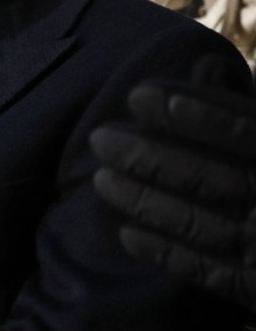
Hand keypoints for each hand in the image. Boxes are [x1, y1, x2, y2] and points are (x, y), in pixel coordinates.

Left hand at [90, 55, 255, 308]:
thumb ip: (245, 107)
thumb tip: (206, 64)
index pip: (248, 131)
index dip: (196, 112)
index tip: (139, 94)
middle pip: (217, 179)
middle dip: (152, 157)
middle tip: (99, 137)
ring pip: (208, 226)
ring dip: (148, 202)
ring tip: (101, 180)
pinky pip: (213, 275)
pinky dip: (169, 254)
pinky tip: (126, 234)